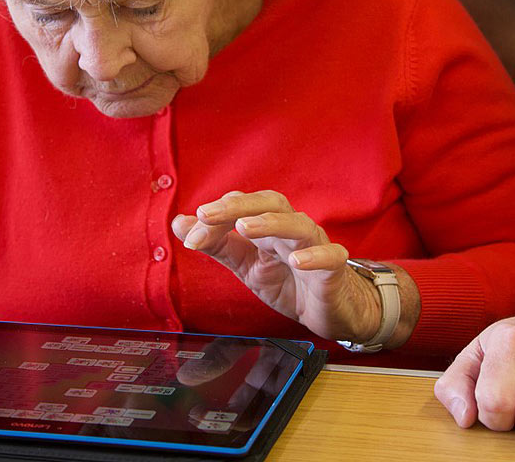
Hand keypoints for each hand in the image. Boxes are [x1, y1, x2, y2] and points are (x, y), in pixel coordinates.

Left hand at [172, 190, 382, 342]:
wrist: (331, 311)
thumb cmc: (290, 281)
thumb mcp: (245, 265)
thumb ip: (215, 245)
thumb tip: (179, 223)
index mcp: (269, 226)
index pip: (243, 206)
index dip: (215, 215)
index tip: (189, 233)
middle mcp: (292, 229)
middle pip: (271, 203)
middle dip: (238, 206)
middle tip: (207, 214)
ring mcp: (316, 246)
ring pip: (299, 224)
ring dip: (271, 223)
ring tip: (245, 228)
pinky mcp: (335, 270)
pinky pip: (330, 256)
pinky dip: (315, 256)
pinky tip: (298, 260)